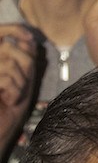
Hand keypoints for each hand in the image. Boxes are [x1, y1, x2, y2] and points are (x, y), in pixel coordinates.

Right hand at [0, 23, 35, 149]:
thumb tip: (28, 38)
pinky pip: (5, 78)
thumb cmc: (11, 107)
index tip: (29, 38)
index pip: (0, 31)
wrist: (0, 133)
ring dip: (20, 80)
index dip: (15, 29)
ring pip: (8, 62)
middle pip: (9, 48)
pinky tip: (9, 100)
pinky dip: (15, 90)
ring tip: (13, 94)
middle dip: (25, 65)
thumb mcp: (22, 78)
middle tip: (22, 83)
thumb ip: (24, 56)